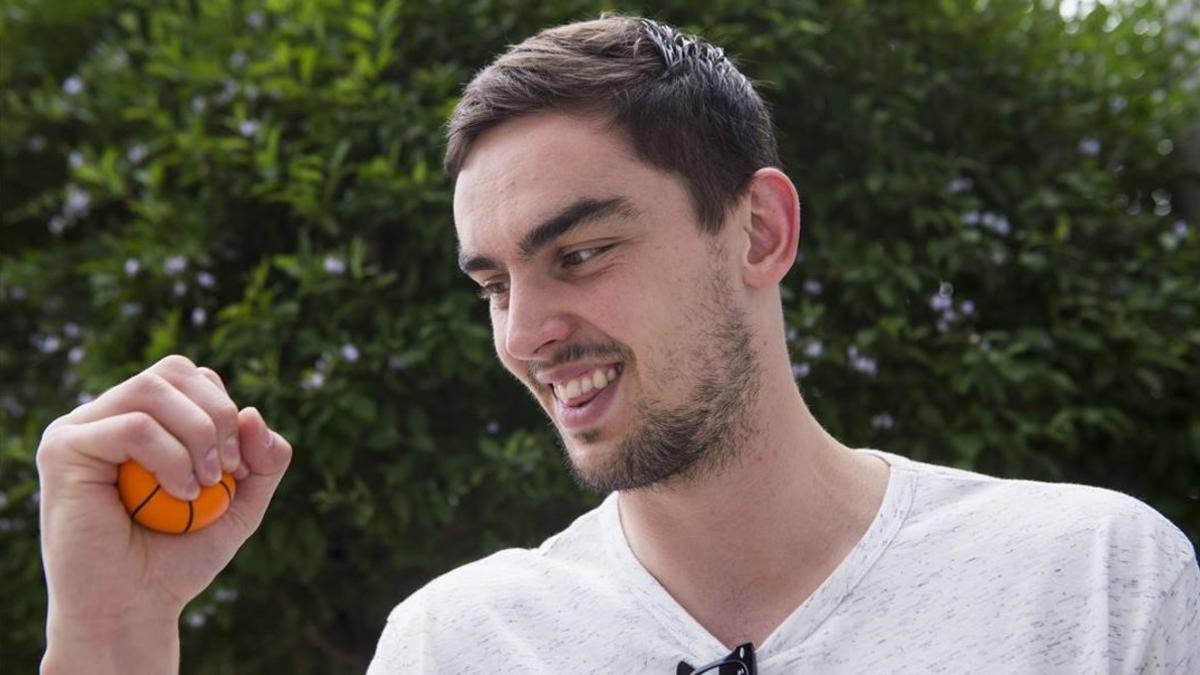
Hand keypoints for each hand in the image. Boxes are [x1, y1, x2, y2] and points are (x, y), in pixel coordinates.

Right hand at [37, 355, 291, 672]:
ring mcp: (80, 427)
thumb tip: (254, 413)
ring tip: (202, 485)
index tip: (240, 466)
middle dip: (217, 416)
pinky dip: (169, 457)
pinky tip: (179, 493)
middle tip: (224, 471)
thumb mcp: (243, 503)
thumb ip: (265, 459)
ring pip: (151, 389)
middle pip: (174, 371)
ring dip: (196, 434)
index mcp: (144, 418)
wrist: (133, 607)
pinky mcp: (62, 449)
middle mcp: (107, 413)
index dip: (227, 411)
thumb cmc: (180, 556)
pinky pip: (131, 426)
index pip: (193, 376)